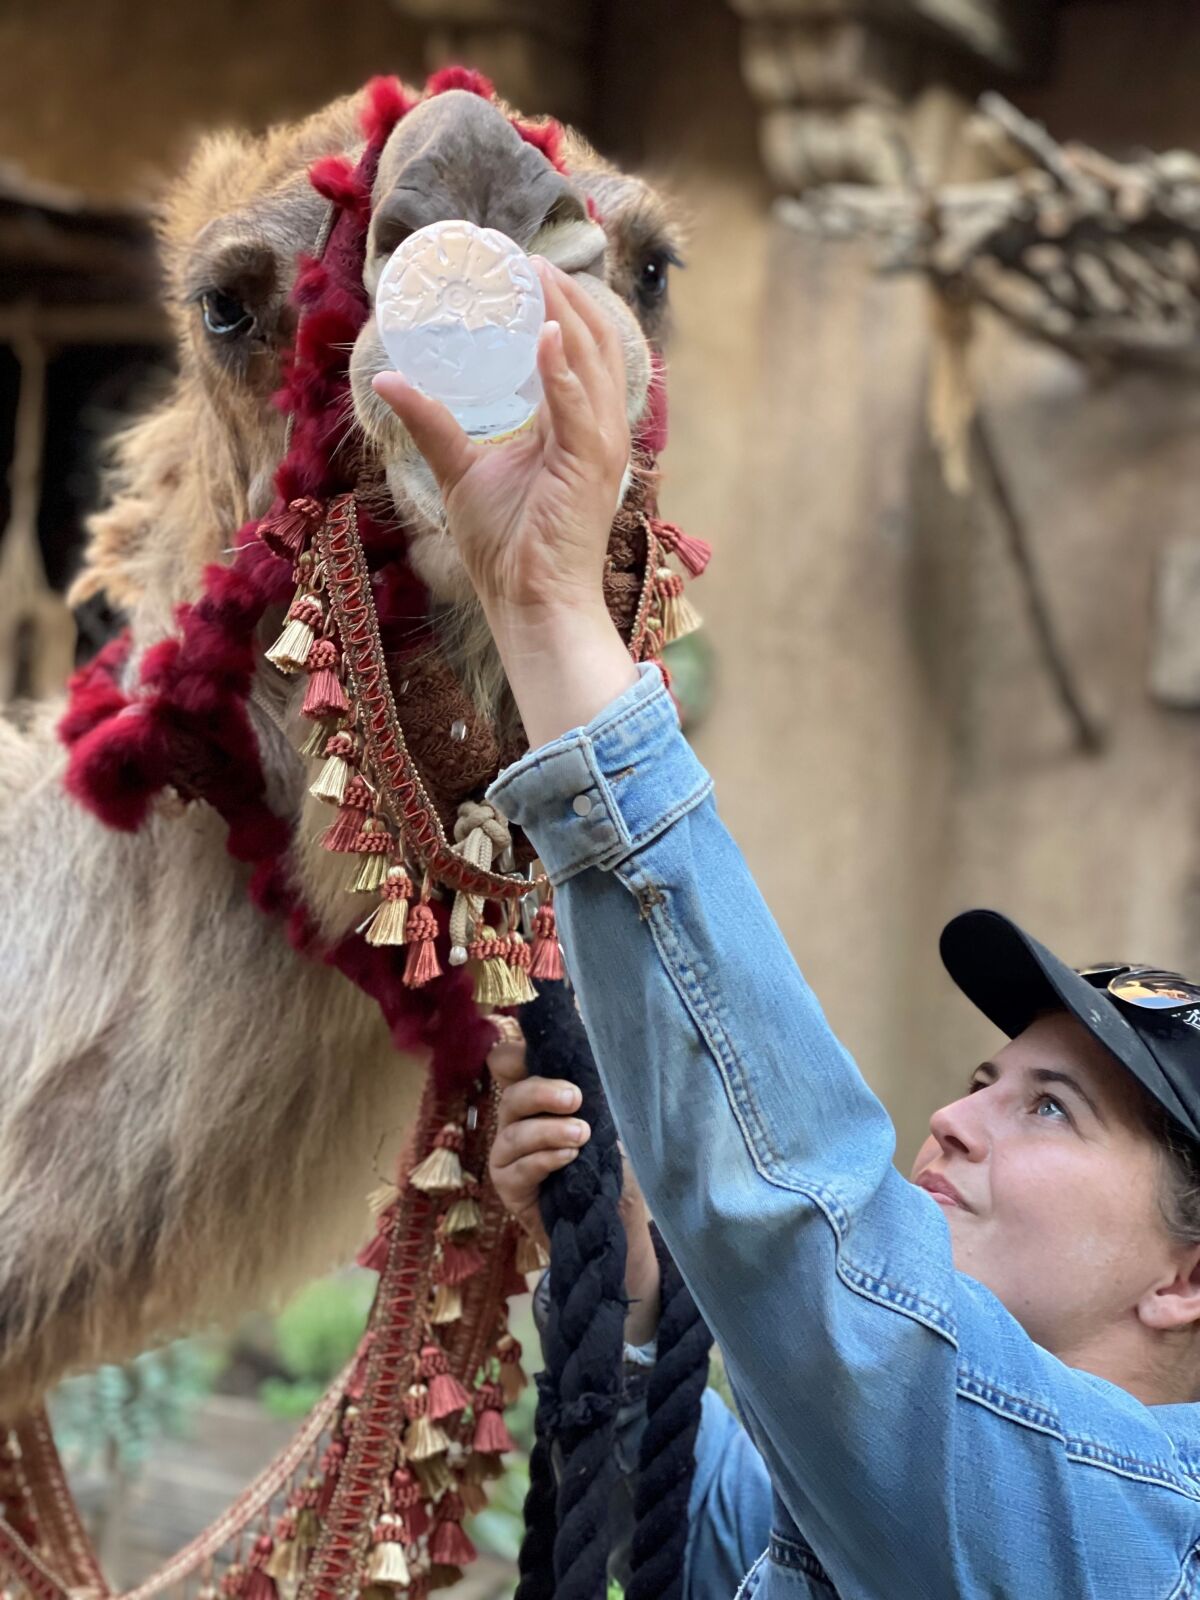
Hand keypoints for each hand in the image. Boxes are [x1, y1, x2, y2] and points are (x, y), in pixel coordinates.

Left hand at [373, 259, 638, 746]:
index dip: (561, 306)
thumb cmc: (507, 549)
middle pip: (594, 343)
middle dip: (566, 294)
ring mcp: (601, 447)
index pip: (580, 352)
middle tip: (525, 257)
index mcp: (577, 428)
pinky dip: (563, 369)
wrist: (530, 604)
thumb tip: (391, 379)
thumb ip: (434, 424)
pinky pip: (580, 407)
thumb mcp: (461, 471)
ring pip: (593, 362)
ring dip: (566, 313)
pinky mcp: (589, 467)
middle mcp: (599, 430)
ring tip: (535, 274)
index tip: (524, 267)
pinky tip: (544, 334)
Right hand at [488, 1022, 661, 1345]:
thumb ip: (595, 1093)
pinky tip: (568, 1158)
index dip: (519, 1053)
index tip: (548, 1052)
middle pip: (510, 1092)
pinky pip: (517, 1169)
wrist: (616, 1224)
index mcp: (538, 1097)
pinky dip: (543, 1159)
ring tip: (581, 1135)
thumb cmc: (612, 1166)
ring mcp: (508, 1154)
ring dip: (548, 1130)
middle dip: (542, 1091)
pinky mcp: (508, 1187)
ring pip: (512, 1131)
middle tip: (576, 1098)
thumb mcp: (609, 1123)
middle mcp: (517, 1120)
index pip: (511, 1063)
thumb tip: (600, 1054)